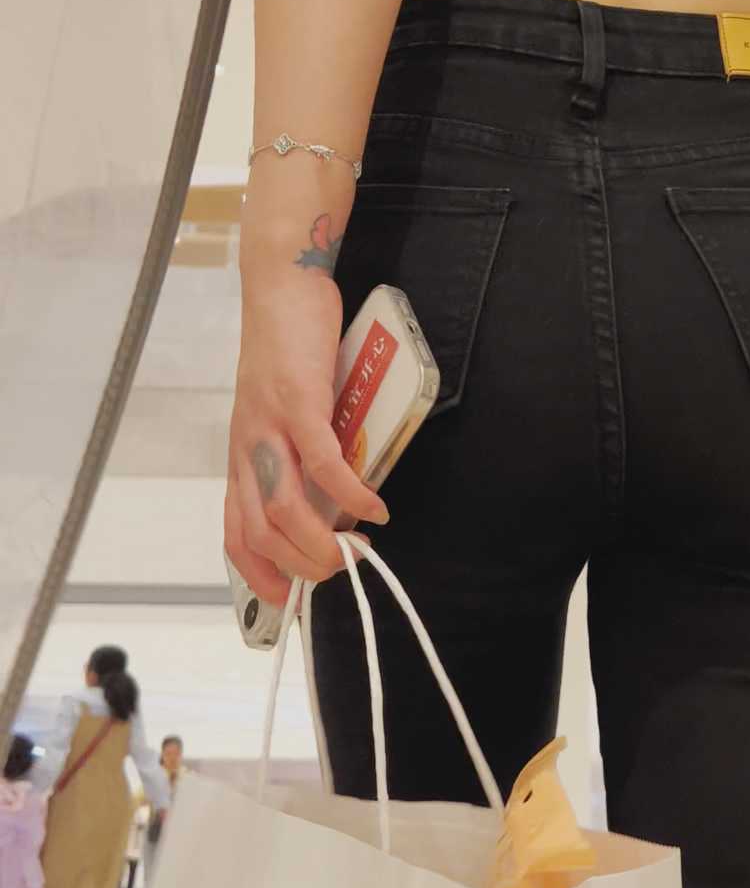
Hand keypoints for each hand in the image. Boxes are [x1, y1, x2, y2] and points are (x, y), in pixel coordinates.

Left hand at [225, 269, 387, 606]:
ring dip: (323, 543)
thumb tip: (337, 498)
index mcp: (242, 456)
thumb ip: (300, 454)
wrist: (281, 286)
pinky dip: (351, 494)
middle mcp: (248, 448)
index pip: (236, 534)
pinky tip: (375, 509)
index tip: (293, 600)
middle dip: (301, 569)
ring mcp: (269, 427)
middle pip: (260, 534)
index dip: (259, 577)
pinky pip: (323, 462)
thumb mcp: (285, 413)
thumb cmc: (289, 348)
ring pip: (285, 508)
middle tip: (340, 575)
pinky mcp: (298, 402)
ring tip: (358, 553)